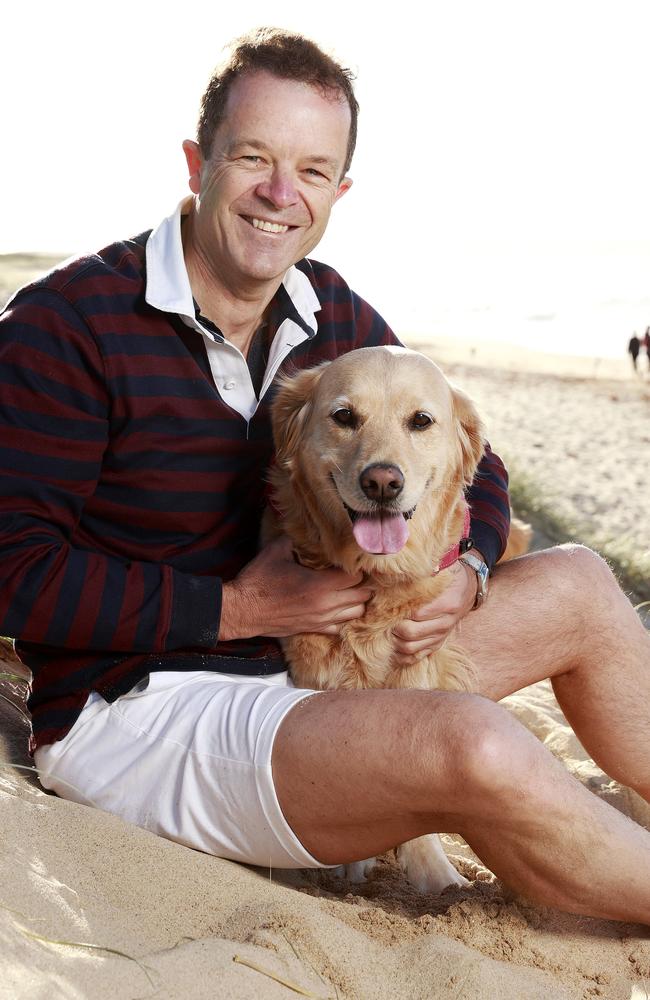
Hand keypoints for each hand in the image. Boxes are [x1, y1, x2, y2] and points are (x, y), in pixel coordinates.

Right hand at [219, 536, 373, 640]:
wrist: (243, 610)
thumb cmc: (258, 581)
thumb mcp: (276, 551)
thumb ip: (294, 540)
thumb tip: (302, 532)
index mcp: (320, 584)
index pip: (355, 576)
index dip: (356, 567)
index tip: (352, 560)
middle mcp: (326, 604)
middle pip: (361, 596)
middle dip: (361, 584)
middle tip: (355, 574)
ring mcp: (321, 620)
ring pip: (355, 613)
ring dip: (356, 602)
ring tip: (350, 591)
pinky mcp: (313, 629)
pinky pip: (339, 627)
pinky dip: (343, 618)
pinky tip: (337, 609)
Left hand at [391, 558, 478, 666]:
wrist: (469, 589)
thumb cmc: (450, 576)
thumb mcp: (443, 567)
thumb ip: (426, 569)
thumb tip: (402, 569)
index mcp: (447, 603)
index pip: (416, 612)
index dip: (397, 609)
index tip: (384, 604)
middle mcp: (445, 622)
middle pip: (411, 632)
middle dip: (393, 626)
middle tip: (382, 617)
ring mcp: (442, 635)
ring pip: (412, 647)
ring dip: (394, 641)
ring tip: (386, 630)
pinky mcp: (438, 643)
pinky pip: (417, 656)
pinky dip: (403, 655)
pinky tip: (393, 646)